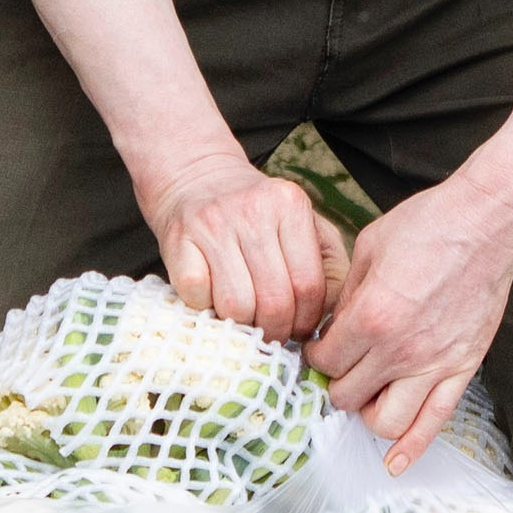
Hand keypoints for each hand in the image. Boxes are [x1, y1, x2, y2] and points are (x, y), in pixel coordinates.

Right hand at [143, 161, 343, 342]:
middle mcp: (253, 210)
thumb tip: (333, 314)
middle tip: (274, 335)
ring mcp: (213, 224)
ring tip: (246, 320)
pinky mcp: (179, 240)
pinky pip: (198, 296)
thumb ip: (327, 263)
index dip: (307, 321)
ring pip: (237, 305)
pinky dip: (206, 309)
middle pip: (275, 301)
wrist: (197, 177)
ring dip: (242, 325)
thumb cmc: (257, 214)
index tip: (301, 331)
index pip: (309, 285)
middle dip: (277, 331)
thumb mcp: (302, 224)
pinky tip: (213, 300)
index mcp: (291, 205)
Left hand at [310, 173, 512, 468]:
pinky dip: (411, 448)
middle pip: (347, 397)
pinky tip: (393, 463)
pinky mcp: (463, 368)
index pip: (325, 361)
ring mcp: (435, 364)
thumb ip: (347, 295)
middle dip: (336, 383)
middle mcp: (401, 350)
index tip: (321, 346)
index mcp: (371, 317)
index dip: (316, 355)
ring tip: (368, 392)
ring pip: (386, 423)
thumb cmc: (428, 225)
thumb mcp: (369, 248)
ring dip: (367, 413)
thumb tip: (333, 325)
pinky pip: (435, 422)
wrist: (487, 221)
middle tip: (340, 367)